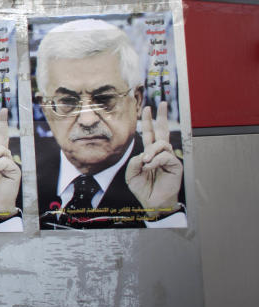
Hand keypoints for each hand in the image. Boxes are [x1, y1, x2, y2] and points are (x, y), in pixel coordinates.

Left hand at [125, 101, 182, 215]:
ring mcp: (169, 158)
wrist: (152, 203)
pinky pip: (165, 156)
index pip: (149, 134)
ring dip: (151, 150)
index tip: (147, 108)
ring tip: (146, 161)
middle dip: (162, 116)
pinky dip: (155, 160)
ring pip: (162, 144)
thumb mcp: (131, 172)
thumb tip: (144, 154)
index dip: (148, 121)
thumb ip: (134, 160)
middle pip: (162, 131)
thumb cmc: (142, 188)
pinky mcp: (175, 165)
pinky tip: (150, 167)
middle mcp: (160, 153)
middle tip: (162, 103)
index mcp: (149, 152)